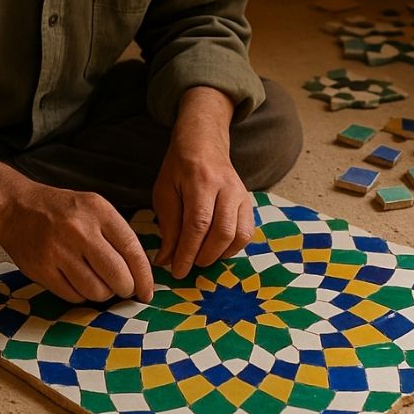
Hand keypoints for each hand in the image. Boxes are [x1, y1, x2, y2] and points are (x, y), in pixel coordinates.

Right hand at [0, 183, 153, 304]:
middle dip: (126, 289)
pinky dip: (81, 295)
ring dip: (103, 294)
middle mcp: (79, 230)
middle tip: (124, 289)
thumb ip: (116, 234)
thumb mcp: (94, 208)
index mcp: (98, 211)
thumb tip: (140, 272)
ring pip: (96, 291)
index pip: (132, 250)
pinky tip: (78, 283)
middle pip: (117, 275)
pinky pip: (73, 296)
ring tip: (99, 284)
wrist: (15, 208)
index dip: (144, 276)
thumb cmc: (61, 210)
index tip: (147, 290)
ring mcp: (58, 251)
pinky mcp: (41, 269)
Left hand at [152, 96, 254, 278]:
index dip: (188, 252)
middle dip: (204, 256)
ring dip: (220, 255)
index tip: (177, 271)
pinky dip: (233, 248)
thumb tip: (167, 260)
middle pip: (222, 232)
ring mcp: (242, 194)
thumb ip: (168, 226)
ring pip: (239, 235)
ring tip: (201, 257)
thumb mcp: (164, 191)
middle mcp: (226, 188)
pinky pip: (247, 232)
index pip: (198, 225)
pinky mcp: (249, 202)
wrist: (204, 142)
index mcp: (201, 181)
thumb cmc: (179, 167)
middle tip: (188, 265)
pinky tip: (216, 249)